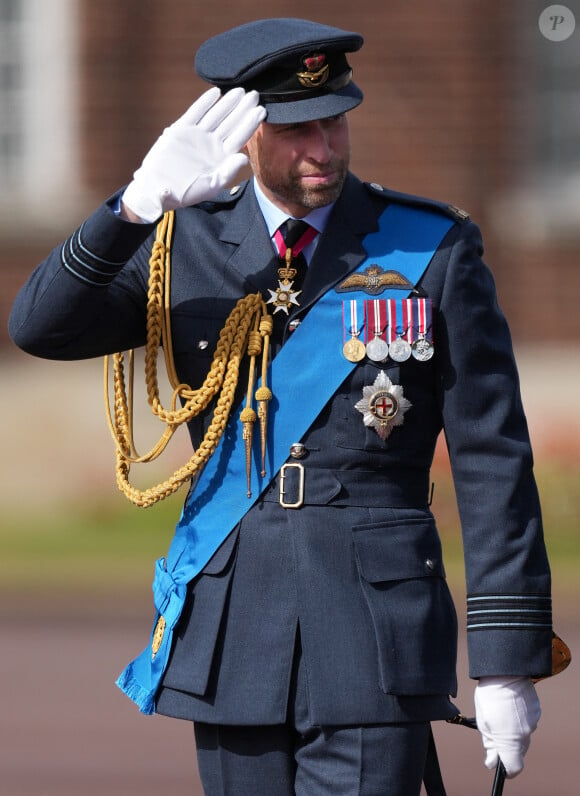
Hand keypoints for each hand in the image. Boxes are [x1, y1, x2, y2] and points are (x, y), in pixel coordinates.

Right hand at [122, 87, 265, 221]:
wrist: (158, 189)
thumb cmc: (185, 192)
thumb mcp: (211, 185)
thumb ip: (228, 171)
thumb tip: (244, 157)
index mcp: (221, 157)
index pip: (239, 137)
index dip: (250, 123)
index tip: (261, 111)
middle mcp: (211, 144)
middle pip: (230, 122)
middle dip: (242, 109)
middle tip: (255, 94)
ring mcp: (197, 136)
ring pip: (216, 115)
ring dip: (227, 103)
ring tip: (240, 91)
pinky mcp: (181, 130)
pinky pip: (195, 113)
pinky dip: (204, 103)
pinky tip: (216, 93)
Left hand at [474, 676, 540, 777]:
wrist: (505, 672)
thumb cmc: (490, 697)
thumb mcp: (484, 723)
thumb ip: (490, 745)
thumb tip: (491, 763)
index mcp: (511, 740)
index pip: (514, 767)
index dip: (506, 768)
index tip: (498, 761)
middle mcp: (526, 734)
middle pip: (518, 750)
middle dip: (507, 744)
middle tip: (493, 728)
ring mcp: (533, 722)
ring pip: (523, 734)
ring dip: (513, 730)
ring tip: (501, 712)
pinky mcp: (537, 710)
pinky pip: (528, 721)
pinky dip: (520, 718)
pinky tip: (510, 705)